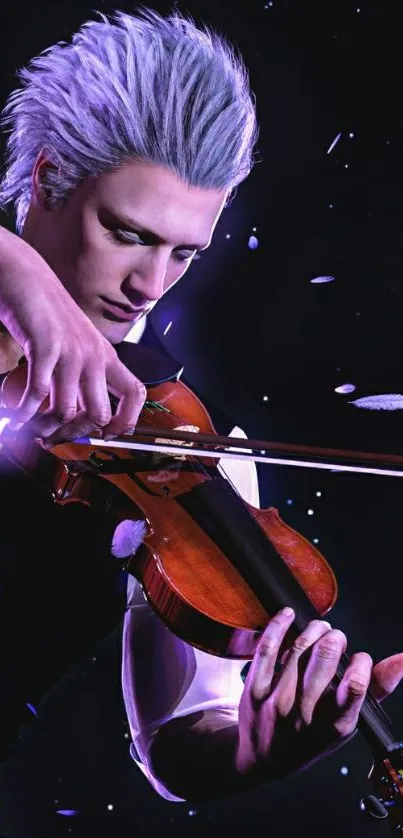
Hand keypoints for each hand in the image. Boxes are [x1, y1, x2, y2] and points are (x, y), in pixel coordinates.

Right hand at [0, 228, 145, 441]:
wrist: (25, 275)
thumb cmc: (47, 312)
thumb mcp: (75, 342)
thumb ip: (79, 373)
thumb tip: (72, 413)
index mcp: (105, 355)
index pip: (135, 393)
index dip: (126, 421)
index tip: (106, 434)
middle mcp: (94, 356)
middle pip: (99, 414)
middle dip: (75, 434)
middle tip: (53, 437)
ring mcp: (71, 352)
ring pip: (66, 411)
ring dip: (44, 427)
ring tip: (29, 427)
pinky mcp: (45, 347)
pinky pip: (38, 394)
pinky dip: (23, 412)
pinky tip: (15, 415)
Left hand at [237, 608, 402, 780]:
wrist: (263, 758)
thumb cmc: (312, 735)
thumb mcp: (348, 720)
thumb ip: (376, 688)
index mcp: (336, 726)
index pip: (356, 685)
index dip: (361, 662)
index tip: (359, 658)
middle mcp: (305, 715)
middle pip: (324, 659)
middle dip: (334, 638)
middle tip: (336, 637)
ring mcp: (277, 702)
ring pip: (298, 650)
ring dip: (312, 629)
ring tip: (320, 628)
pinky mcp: (254, 690)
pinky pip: (267, 649)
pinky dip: (279, 626)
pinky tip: (288, 615)